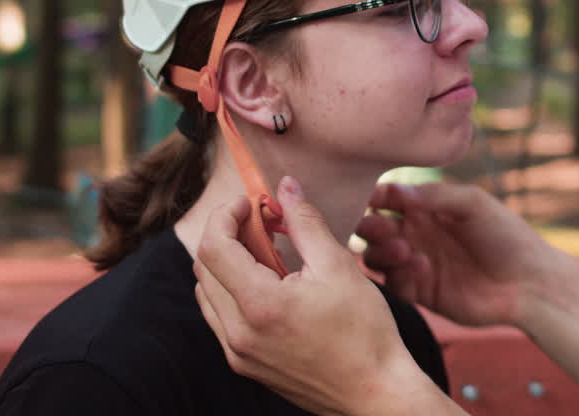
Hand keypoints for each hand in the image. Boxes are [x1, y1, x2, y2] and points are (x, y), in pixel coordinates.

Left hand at [194, 177, 444, 415]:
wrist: (374, 394)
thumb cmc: (365, 332)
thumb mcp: (339, 266)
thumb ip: (305, 222)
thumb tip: (286, 185)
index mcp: (260, 305)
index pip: (214, 248)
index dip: (225, 215)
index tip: (250, 202)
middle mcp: (238, 333)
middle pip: (204, 268)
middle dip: (225, 234)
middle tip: (259, 220)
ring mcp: (238, 354)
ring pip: (207, 294)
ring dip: (225, 263)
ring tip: (263, 250)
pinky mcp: (245, 366)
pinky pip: (219, 319)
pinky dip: (230, 291)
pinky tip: (265, 283)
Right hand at [357, 182, 559, 328]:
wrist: (529, 283)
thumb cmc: (506, 235)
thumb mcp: (473, 204)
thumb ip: (434, 195)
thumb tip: (395, 191)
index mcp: (425, 208)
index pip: (386, 199)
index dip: (374, 197)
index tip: (372, 199)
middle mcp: (415, 234)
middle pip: (372, 229)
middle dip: (369, 227)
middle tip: (383, 228)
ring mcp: (415, 265)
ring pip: (376, 259)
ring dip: (382, 253)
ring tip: (406, 251)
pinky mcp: (421, 294)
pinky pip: (394, 286)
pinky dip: (400, 277)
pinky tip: (423, 268)